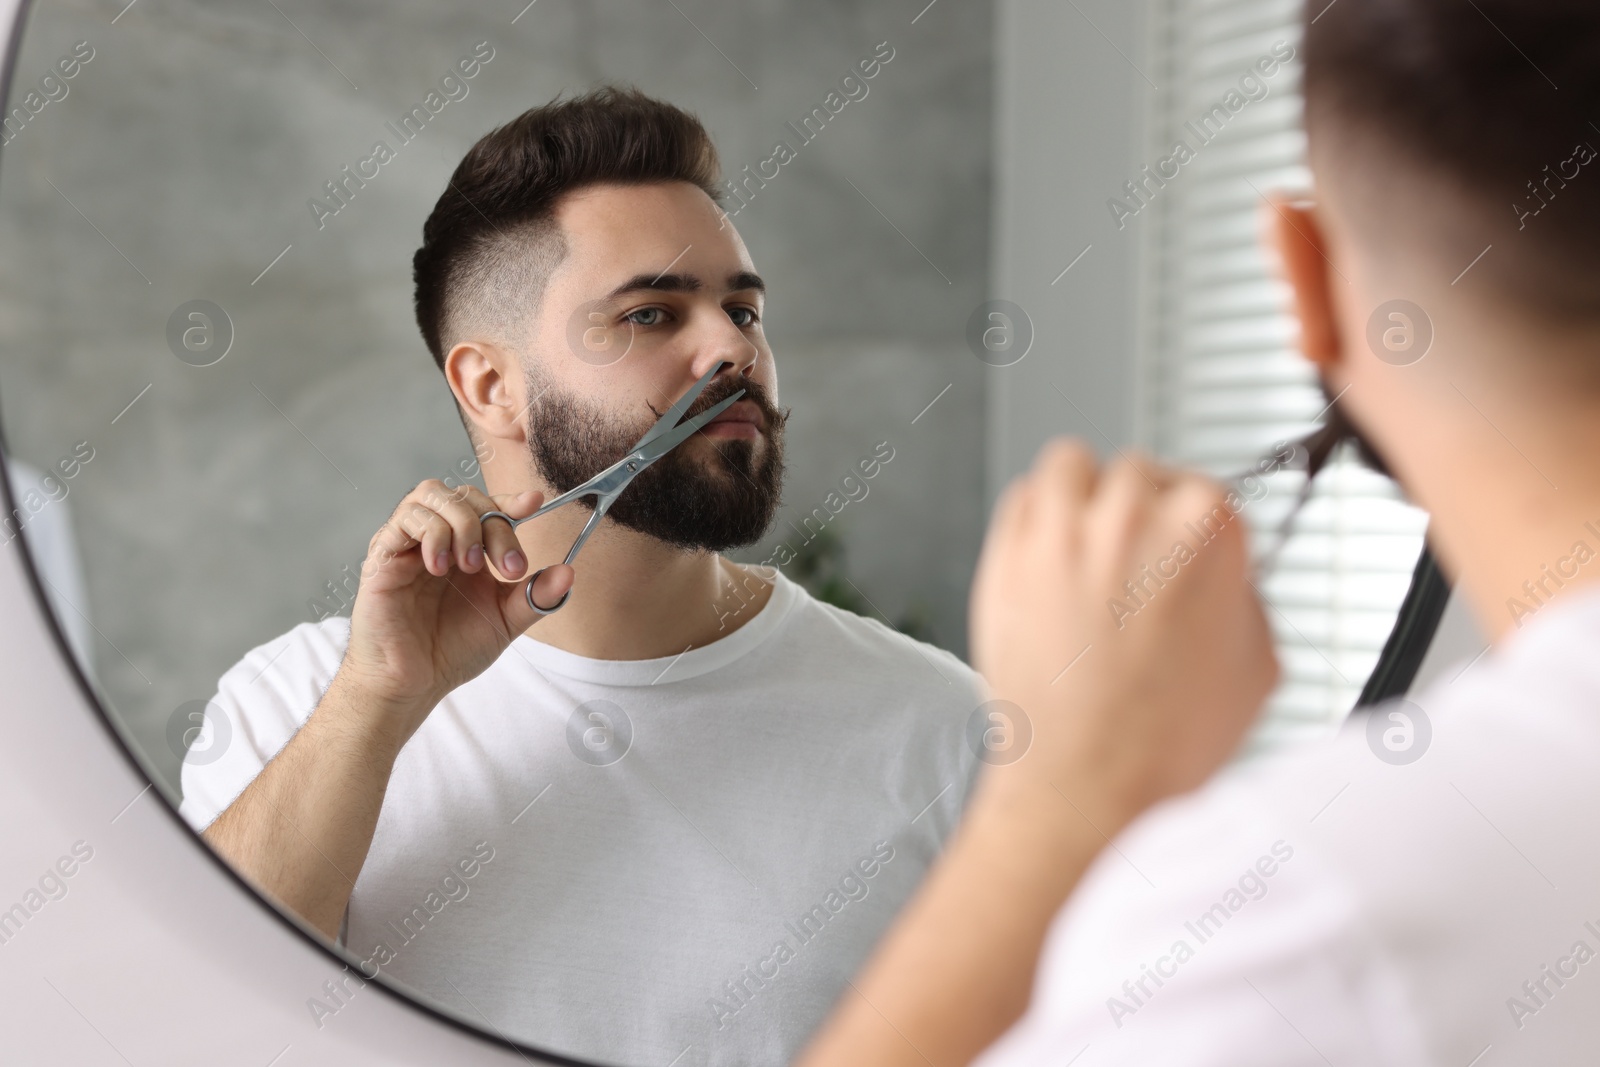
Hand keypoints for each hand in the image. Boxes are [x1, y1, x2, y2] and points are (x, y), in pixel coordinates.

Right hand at [334, 480, 572, 749]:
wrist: (413, 683)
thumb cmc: (452, 650)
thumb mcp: (505, 621)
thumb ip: (535, 596)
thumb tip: (568, 573)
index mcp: (468, 548)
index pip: (488, 506)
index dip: (510, 499)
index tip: (533, 502)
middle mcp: (439, 538)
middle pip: (466, 496)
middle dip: (494, 523)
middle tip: (507, 567)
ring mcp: (409, 543)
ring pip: (432, 494)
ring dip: (462, 524)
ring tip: (468, 567)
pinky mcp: (383, 555)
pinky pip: (404, 520)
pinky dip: (431, 534)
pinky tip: (439, 568)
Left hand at [969, 439, 1278, 825]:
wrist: (1086, 786)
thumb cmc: (1167, 740)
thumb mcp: (1260, 666)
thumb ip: (1246, 597)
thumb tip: (1226, 575)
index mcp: (1207, 529)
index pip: (1204, 489)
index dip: (1195, 530)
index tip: (1183, 558)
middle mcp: (1131, 515)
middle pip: (1139, 473)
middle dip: (1141, 513)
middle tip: (1137, 563)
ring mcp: (1061, 532)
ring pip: (1072, 465)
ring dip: (1083, 495)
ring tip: (1088, 545)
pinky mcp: (1005, 557)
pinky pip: (1020, 499)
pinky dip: (1035, 519)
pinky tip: (1050, 561)